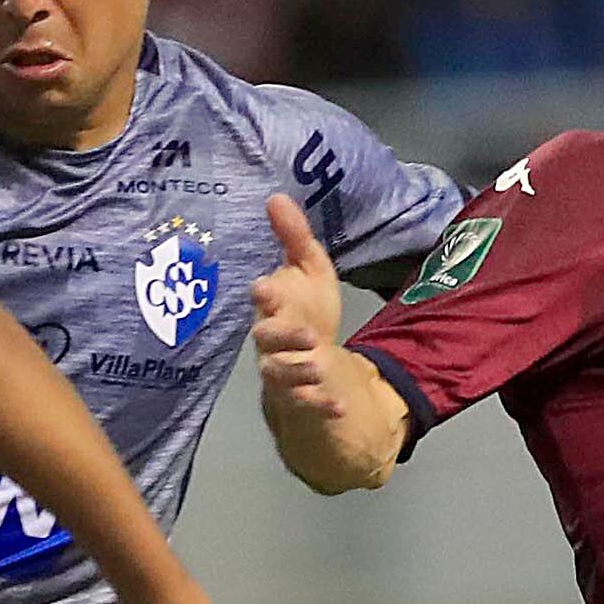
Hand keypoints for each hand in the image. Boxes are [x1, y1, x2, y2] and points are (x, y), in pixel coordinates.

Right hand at [249, 190, 349, 420]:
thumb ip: (293, 236)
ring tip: (319, 367)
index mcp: (273, 306)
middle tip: (306, 334)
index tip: (263, 288)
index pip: (264, 300)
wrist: (313, 354)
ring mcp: (282, 369)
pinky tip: (339, 406)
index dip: (264, 296)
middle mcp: (271, 339)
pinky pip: (306, 402)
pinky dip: (321, 405)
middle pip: (267, 339)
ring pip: (281, 373)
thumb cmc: (305, 305)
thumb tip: (276, 196)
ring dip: (299, 371)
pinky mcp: (298, 395)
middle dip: (282, 336)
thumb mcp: (308, 267)